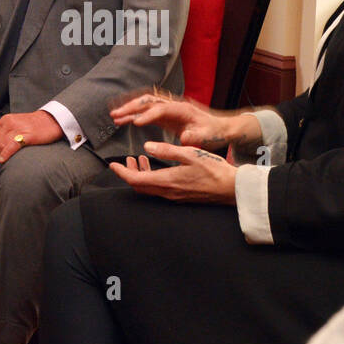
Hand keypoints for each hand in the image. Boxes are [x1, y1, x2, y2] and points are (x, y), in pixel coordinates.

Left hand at [0, 110, 62, 165]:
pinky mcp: (27, 135)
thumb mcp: (17, 125)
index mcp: (5, 120)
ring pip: (0, 144)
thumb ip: (7, 133)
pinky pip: (11, 145)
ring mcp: (17, 128)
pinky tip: (2, 160)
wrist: (53, 120)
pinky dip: (5, 154)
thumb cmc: (36, 126)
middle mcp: (9, 123)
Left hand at [108, 141, 236, 203]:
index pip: (135, 179)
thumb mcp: (190, 153)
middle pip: (138, 186)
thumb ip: (167, 150)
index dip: (121, 172)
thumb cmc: (213, 169)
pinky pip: (158, 189)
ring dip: (139, 175)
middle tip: (124, 161)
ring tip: (138, 160)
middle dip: (128, 174)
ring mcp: (173, 196)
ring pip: (148, 188)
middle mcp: (167, 192)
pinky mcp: (179, 196)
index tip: (112, 165)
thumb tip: (147, 146)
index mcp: (167, 180)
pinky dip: (151, 179)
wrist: (230, 188)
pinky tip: (156, 168)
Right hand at [110, 90, 231, 150]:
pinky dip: (134, 113)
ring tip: (114, 116)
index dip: (148, 115)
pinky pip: (146, 111)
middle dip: (131, 107)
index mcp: (182, 109)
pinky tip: (123, 119)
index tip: (135, 122)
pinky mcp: (166, 115)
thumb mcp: (207, 136)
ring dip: (129, 108)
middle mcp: (173, 105)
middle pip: (148, 101)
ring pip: (145, 103)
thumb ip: (195, 137)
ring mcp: (169, 109)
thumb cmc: (214, 132)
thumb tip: (185, 137)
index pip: (161, 109)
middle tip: (116, 115)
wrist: (220, 127)